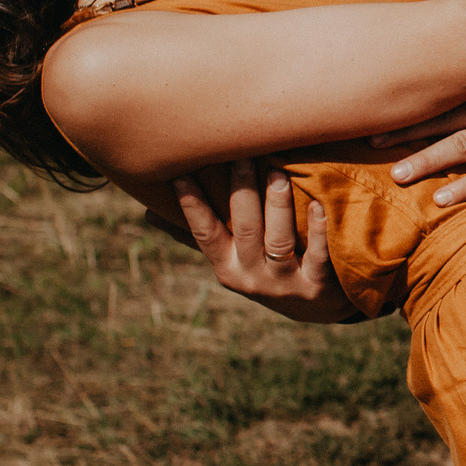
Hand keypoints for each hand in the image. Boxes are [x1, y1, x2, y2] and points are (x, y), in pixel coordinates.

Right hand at [169, 160, 358, 323]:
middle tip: (242, 156)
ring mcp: (284, 283)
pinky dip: (317, 230)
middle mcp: (252, 277)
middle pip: (244, 231)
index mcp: (227, 267)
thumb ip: (196, 235)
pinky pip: (318, 256)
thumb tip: (147, 213)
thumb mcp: (229, 258)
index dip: (192, 207)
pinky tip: (318, 204)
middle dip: (241, 193)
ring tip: (277, 173)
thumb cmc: (265, 269)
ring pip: (277, 241)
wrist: (316, 309)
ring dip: (277, 206)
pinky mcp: (317, 286)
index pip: (205, 234)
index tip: (182, 175)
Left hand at [376, 65, 465, 205]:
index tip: (379, 107)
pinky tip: (441, 200)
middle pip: (441, 117)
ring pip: (458, 146)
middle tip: (368, 140)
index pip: (444, 92)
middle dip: (403, 129)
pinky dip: (464, 187)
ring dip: (424, 160)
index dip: (411, 101)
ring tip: (395, 174)